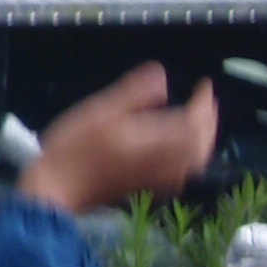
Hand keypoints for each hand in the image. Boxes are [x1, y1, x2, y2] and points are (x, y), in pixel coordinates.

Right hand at [19, 63, 219, 214]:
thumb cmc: (74, 148)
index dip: (203, 102)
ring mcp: (158, 178)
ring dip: (203, 139)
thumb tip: (162, 76)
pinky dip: (190, 158)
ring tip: (199, 121)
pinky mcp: (149, 187)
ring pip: (195, 160)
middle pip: (201, 144)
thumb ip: (134, 93)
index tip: (203, 84)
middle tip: (206, 100)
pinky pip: (182, 172)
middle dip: (209, 120)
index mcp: (157, 141)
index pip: (195, 122)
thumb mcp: (100, 110)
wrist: (58, 190)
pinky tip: (182, 151)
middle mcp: (165, 162)